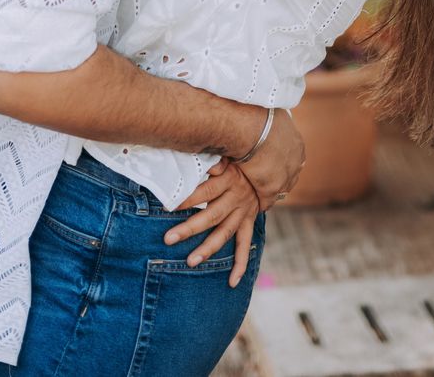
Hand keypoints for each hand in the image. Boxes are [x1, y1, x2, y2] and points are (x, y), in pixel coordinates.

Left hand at [163, 160, 259, 286]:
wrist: (267, 164)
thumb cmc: (236, 158)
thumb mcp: (225, 153)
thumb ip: (210, 158)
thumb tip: (191, 152)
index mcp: (228, 178)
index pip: (204, 190)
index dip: (186, 198)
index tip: (167, 206)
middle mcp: (236, 197)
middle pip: (211, 215)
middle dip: (189, 228)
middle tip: (168, 239)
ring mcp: (244, 212)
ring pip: (224, 233)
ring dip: (208, 249)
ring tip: (190, 262)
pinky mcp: (249, 222)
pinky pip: (245, 245)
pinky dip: (240, 264)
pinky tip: (232, 282)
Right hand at [240, 109, 304, 211]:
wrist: (250, 125)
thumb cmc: (257, 113)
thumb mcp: (272, 114)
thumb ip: (274, 121)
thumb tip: (267, 114)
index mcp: (297, 145)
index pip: (292, 160)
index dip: (282, 163)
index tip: (272, 164)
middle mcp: (296, 162)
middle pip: (289, 176)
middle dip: (279, 178)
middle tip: (265, 179)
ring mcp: (285, 176)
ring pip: (279, 190)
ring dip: (269, 190)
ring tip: (257, 192)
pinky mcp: (272, 188)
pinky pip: (266, 201)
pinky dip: (259, 201)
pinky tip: (252, 202)